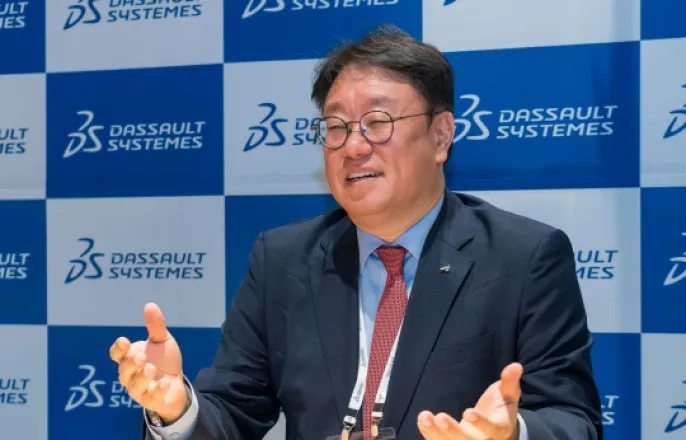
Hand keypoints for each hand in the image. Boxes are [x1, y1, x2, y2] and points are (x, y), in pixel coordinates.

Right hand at [109, 302, 187, 423]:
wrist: (177, 384)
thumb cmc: (164, 362)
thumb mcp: (162, 341)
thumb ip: (156, 326)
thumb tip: (149, 304)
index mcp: (130, 358)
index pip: (117, 354)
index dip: (118, 349)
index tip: (125, 341)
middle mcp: (131, 375)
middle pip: (123, 370)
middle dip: (130, 363)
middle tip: (141, 356)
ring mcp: (140, 389)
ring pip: (134, 387)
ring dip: (141, 378)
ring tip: (150, 369)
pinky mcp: (152, 400)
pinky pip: (151, 397)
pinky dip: (157, 390)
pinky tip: (165, 383)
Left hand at [417, 362, 522, 439]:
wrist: (496, 428)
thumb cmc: (501, 408)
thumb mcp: (508, 395)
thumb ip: (509, 382)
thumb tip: (516, 366)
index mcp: (499, 429)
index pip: (491, 429)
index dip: (481, 423)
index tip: (468, 412)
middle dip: (453, 432)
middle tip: (440, 417)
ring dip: (436, 433)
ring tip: (425, 416)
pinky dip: (430, 434)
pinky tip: (422, 420)